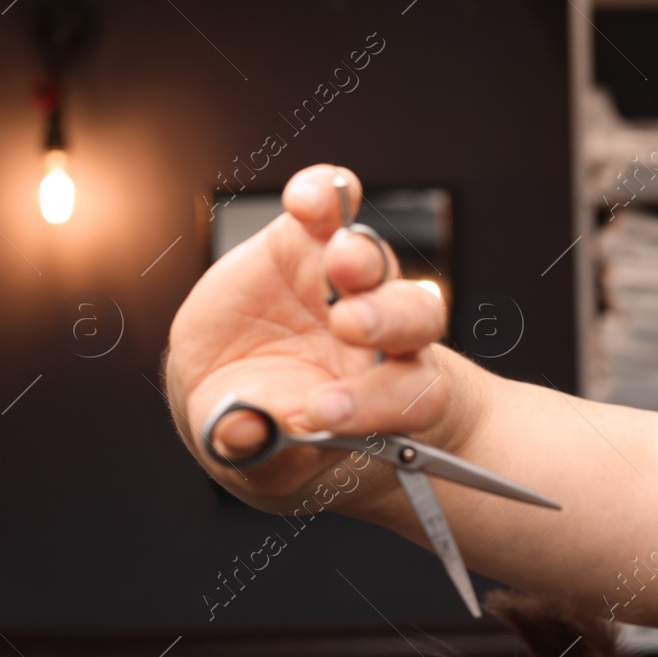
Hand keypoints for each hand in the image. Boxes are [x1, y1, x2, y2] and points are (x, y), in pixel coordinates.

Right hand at [166, 164, 455, 514]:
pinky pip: (327, 210)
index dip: (383, 402)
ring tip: (338, 261)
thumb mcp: (263, 462)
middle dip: (388, 319)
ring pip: (374, 263)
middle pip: (414, 318)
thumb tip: (246, 432)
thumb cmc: (273, 432)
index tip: (327, 413)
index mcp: (392, 397)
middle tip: (350, 326)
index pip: (414, 394)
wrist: (243, 393)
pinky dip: (325, 194)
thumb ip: (262, 454)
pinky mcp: (305, 243)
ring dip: (360, 258)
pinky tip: (308, 199)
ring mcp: (346, 285)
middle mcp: (384, 337)